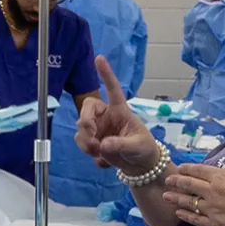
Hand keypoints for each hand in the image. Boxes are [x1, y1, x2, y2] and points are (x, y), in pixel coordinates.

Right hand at [74, 56, 158, 174]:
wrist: (140, 166)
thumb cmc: (144, 149)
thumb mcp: (137, 146)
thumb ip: (122, 145)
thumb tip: (103, 144)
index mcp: (120, 111)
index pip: (112, 89)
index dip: (106, 74)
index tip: (99, 58)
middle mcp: (106, 116)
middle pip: (86, 108)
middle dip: (86, 124)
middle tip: (93, 140)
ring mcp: (97, 128)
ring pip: (80, 128)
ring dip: (87, 142)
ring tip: (101, 154)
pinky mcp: (92, 140)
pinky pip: (81, 142)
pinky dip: (89, 153)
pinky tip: (104, 161)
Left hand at [163, 143, 224, 225]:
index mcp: (224, 178)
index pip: (200, 170)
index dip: (188, 168)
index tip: (180, 167)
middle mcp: (213, 192)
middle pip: (189, 184)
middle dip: (176, 181)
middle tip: (166, 180)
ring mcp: (212, 210)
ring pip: (188, 202)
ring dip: (175, 198)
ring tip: (165, 196)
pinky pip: (195, 219)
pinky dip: (185, 215)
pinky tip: (178, 213)